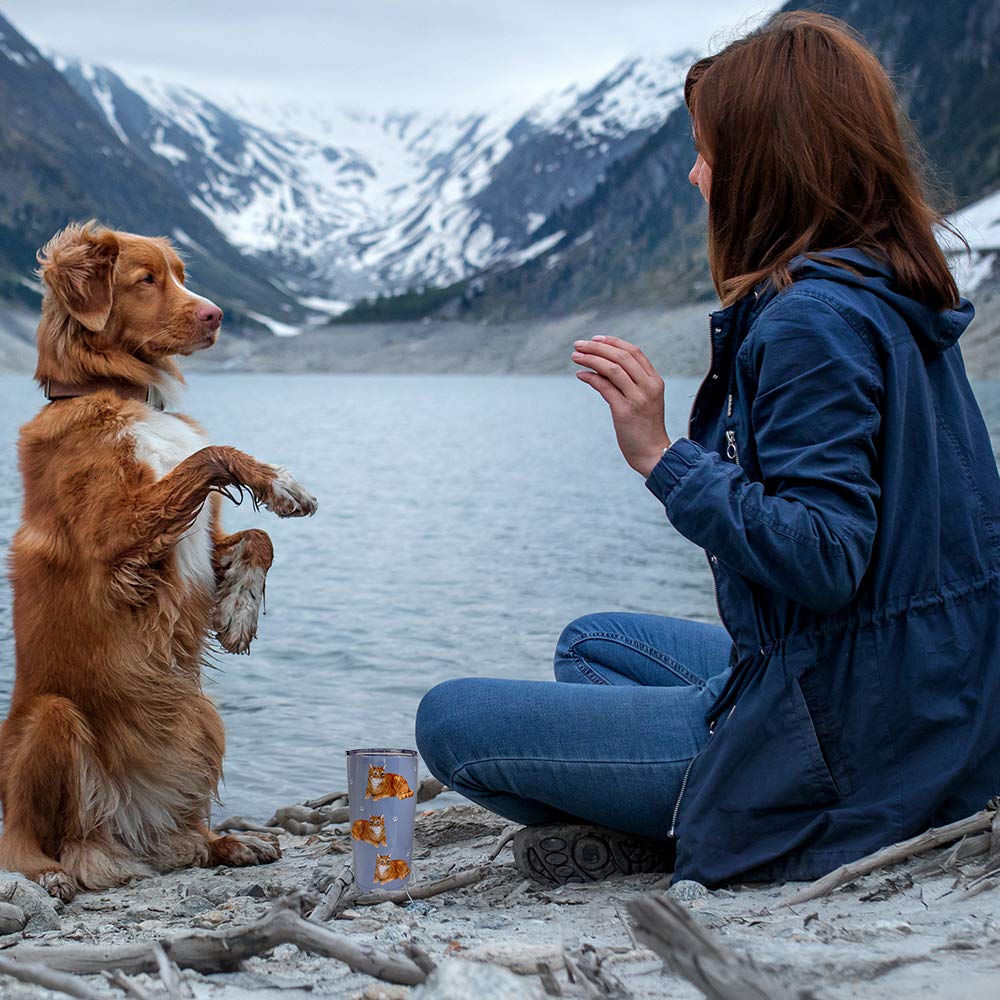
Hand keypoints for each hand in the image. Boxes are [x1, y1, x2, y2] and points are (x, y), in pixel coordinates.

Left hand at [572, 336, 671, 476]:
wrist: (654, 453)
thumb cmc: (645, 427)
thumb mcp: (643, 400)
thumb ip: (629, 383)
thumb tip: (600, 368)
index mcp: (655, 381)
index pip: (634, 352)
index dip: (614, 342)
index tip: (595, 338)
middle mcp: (648, 386)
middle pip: (621, 357)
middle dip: (597, 347)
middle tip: (579, 345)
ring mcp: (638, 398)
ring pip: (612, 369)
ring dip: (591, 359)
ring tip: (575, 356)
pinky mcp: (625, 412)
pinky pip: (605, 387)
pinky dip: (591, 378)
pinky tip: (580, 375)